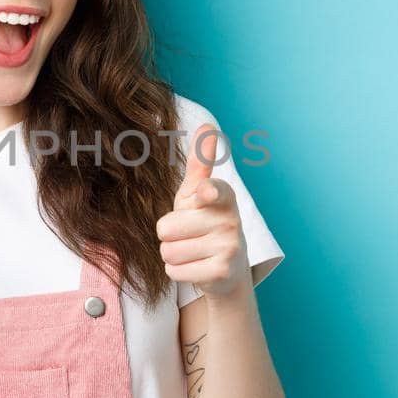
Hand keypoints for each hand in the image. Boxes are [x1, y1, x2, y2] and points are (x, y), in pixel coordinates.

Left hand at [155, 122, 249, 299]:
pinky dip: (178, 272)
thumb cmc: (204, 222)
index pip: (213, 191)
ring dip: (172, 254)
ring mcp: (229, 247)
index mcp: (223, 195)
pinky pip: (174, 271)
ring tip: (192, 252)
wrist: (226, 270)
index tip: (205, 192)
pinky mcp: (221, 272)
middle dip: (168, 235)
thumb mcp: (196, 193)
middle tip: (188, 235)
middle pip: (166, 228)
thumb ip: (199, 163)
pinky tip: (196, 268)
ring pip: (168, 251)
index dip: (206, 193)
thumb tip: (207, 125)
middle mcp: (231, 219)